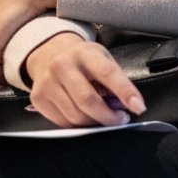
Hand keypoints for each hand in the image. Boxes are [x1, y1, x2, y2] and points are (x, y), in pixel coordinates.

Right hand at [26, 32, 146, 127]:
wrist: (49, 52)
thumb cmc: (83, 59)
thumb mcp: (101, 59)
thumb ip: (114, 80)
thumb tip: (127, 106)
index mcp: (85, 53)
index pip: (107, 73)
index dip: (125, 91)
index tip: (139, 106)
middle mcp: (63, 65)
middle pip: (88, 100)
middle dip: (108, 116)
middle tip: (120, 119)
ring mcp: (48, 82)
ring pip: (75, 116)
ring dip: (94, 123)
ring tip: (102, 117)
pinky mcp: (38, 98)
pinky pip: (62, 123)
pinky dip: (77, 125)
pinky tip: (83, 116)